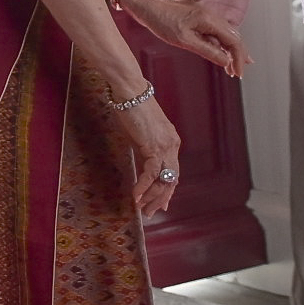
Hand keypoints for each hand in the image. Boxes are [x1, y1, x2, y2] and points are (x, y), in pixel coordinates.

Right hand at [100, 82, 185, 221]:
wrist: (130, 91)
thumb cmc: (132, 107)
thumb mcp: (141, 132)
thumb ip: (145, 148)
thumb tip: (142, 162)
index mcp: (171, 142)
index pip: (173, 172)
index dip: (167, 190)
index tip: (161, 204)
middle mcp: (172, 146)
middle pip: (171, 180)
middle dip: (161, 199)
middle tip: (151, 212)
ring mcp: (165, 147)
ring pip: (163, 180)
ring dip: (152, 197)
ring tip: (143, 209)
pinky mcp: (153, 147)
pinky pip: (150, 174)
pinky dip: (143, 187)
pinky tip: (135, 196)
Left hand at [124, 0, 249, 76]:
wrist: (148, 7)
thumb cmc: (162, 22)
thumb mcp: (184, 40)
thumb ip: (207, 50)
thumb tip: (226, 61)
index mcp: (209, 18)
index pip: (233, 40)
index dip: (238, 59)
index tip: (238, 73)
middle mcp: (212, 14)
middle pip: (234, 37)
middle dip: (238, 56)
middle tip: (237, 73)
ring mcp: (207, 15)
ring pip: (227, 34)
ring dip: (231, 51)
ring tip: (232, 68)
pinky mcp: (202, 18)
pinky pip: (217, 32)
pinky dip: (222, 45)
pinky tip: (223, 54)